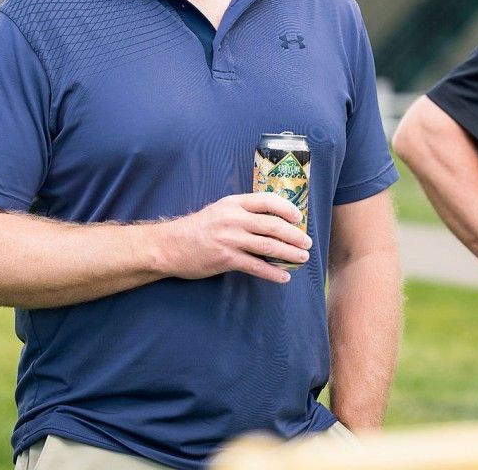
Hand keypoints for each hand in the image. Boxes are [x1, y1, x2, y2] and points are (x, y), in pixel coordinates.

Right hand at [162, 193, 311, 283]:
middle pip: (273, 225)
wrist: (170, 246)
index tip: (299, 217)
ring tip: (302, 258)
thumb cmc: (198, 228)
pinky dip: (272, 273)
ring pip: (268, 246)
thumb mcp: (220, 210)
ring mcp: (230, 239)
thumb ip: (243, 211)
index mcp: (234, 203)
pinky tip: (283, 277)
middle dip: (294, 235)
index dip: (287, 208)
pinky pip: (256, 266)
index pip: (267, 200)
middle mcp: (234, 219)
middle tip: (307, 243)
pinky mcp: (226, 259)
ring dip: (289, 253)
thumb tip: (273, 219)